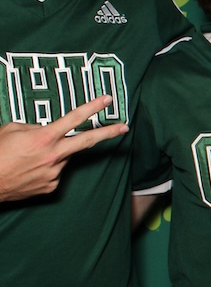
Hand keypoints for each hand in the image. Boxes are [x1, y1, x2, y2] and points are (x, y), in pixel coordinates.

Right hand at [0, 95, 126, 201]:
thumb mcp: (11, 130)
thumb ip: (34, 127)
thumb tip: (47, 129)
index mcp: (44, 137)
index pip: (74, 118)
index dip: (92, 107)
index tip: (107, 100)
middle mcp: (54, 155)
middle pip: (88, 140)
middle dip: (109, 133)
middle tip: (124, 127)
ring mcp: (55, 172)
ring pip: (63, 156)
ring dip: (54, 153)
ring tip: (30, 157)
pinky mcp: (52, 186)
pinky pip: (55, 171)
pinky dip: (46, 167)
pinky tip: (30, 169)